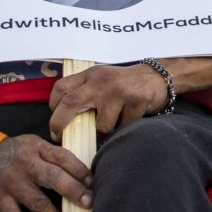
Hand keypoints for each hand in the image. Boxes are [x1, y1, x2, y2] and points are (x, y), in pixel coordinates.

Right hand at [0, 133, 91, 211]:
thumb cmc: (15, 150)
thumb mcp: (34, 143)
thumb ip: (53, 154)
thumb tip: (82, 172)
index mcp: (37, 148)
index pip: (62, 157)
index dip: (79, 169)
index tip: (92, 182)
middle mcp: (26, 165)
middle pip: (53, 178)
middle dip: (73, 192)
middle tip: (89, 204)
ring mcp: (12, 183)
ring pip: (37, 203)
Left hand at [48, 64, 168, 138]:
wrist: (159, 76)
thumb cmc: (126, 82)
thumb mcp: (103, 79)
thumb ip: (85, 91)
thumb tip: (64, 118)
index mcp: (91, 74)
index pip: (62, 87)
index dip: (52, 105)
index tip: (54, 120)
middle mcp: (102, 81)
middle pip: (70, 103)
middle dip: (59, 123)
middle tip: (58, 136)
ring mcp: (119, 92)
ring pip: (101, 124)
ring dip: (106, 129)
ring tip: (115, 121)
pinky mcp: (136, 102)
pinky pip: (123, 127)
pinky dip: (125, 128)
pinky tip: (131, 118)